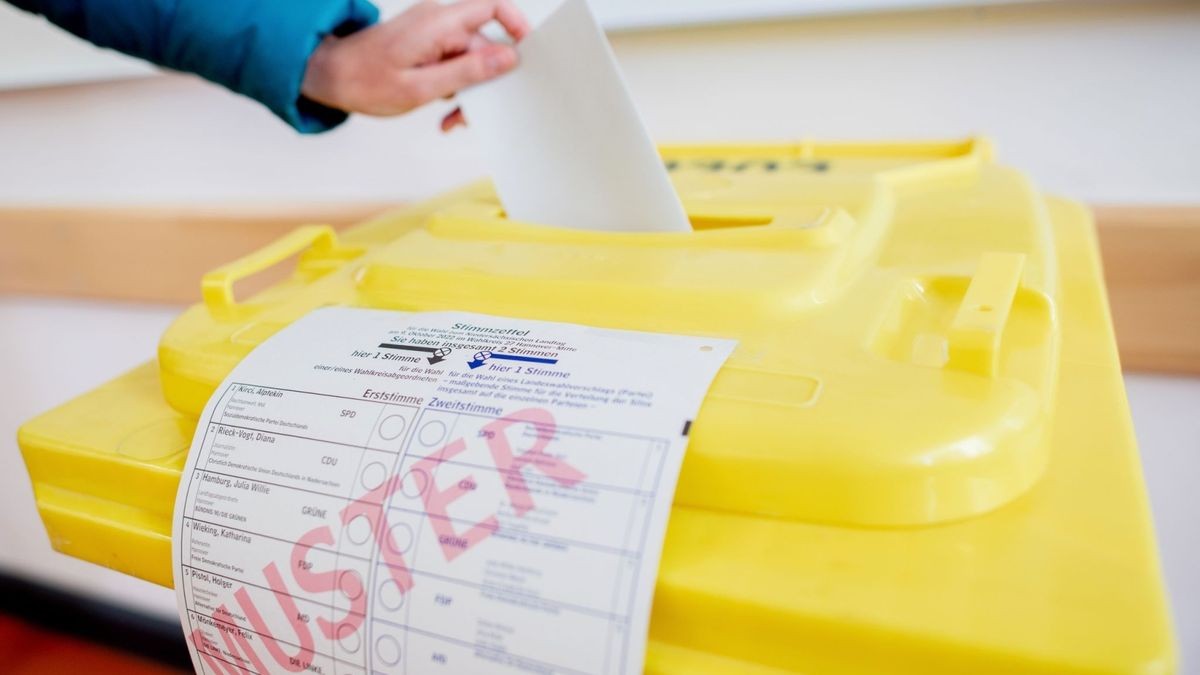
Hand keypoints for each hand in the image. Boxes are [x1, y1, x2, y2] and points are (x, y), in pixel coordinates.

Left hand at [301, 0, 528, 130]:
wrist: (328, 75)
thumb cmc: (364, 81)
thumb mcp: (421, 87)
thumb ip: (468, 71)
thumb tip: (508, 57)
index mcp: (438, 23)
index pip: (492, 6)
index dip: (516, 25)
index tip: (525, 55)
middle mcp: (439, 21)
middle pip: (484, 44)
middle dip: (486, 81)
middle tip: (472, 113)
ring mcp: (434, 32)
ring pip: (471, 59)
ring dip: (469, 90)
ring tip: (451, 118)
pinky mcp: (429, 45)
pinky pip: (455, 62)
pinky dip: (454, 87)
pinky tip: (443, 109)